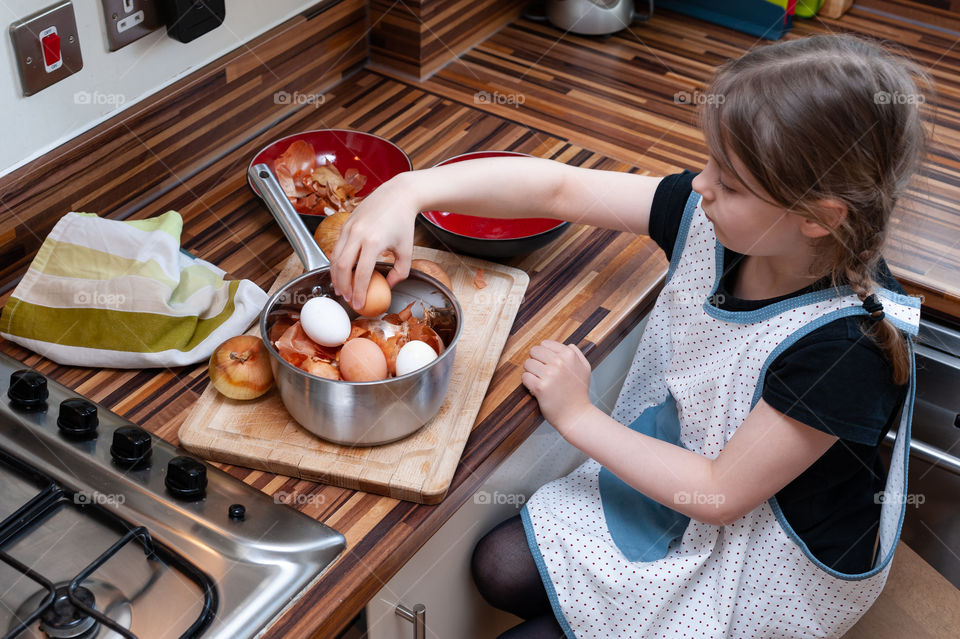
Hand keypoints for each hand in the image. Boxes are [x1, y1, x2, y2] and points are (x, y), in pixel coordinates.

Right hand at [330, 174, 418, 311]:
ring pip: (335, 257)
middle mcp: (358, 234)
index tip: (358, 304)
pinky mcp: (345, 224)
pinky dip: (336, 263)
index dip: (359, 292)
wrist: (398, 195)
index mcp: (374, 242)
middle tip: (347, 299)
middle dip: (343, 287)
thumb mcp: (407, 250)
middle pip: (343, 267)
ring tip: (341, 288)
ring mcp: (349, 228)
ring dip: (336, 276)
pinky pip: (336, 247)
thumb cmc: (403, 222)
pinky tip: (341, 272)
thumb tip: (388, 286)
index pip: (362, 274)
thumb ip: (400, 271)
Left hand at [521, 340, 593, 433]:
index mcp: (569, 355)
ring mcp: (550, 374)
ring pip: (528, 363)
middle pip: (534, 351)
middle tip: (543, 373)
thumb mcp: (585, 368)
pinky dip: (528, 383)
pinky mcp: (540, 387)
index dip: (544, 355)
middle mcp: (560, 362)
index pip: (545, 344)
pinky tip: (537, 389)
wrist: (576, 415)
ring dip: (532, 373)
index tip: (549, 365)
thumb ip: (576, 354)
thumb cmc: (579, 393)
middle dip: (536, 362)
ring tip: (541, 381)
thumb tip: (566, 345)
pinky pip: (525, 377)